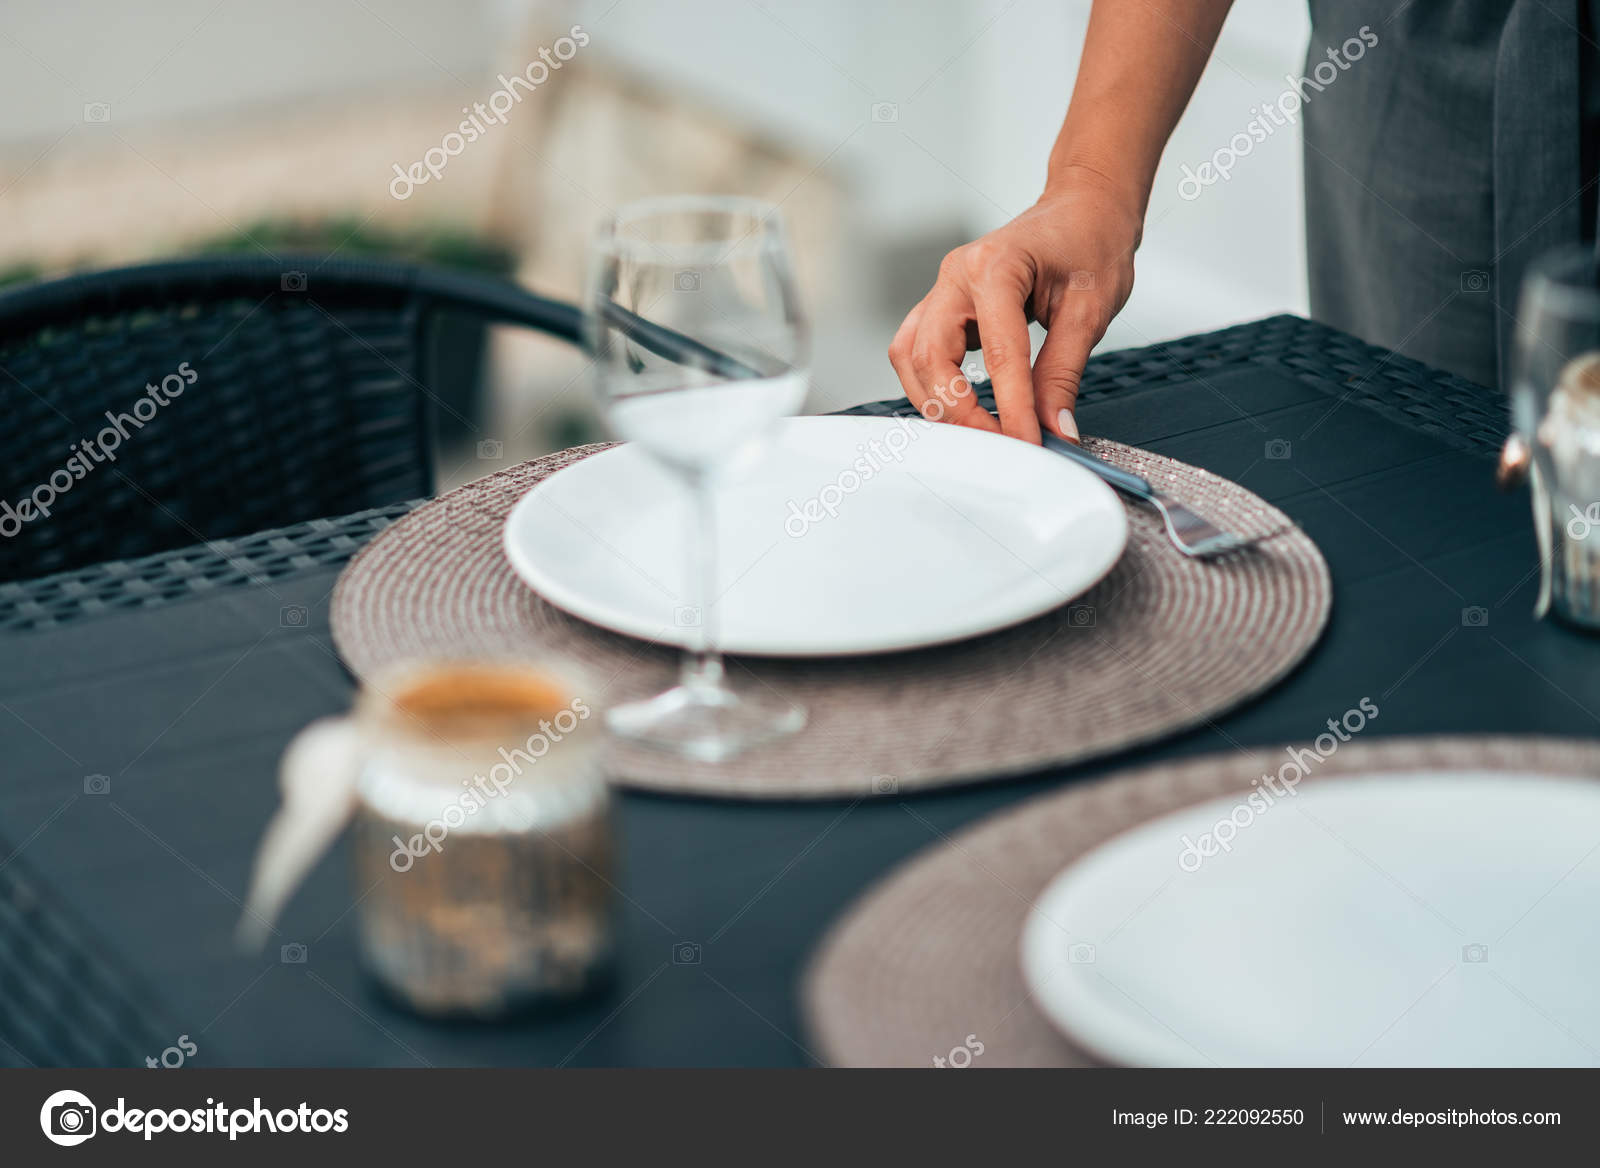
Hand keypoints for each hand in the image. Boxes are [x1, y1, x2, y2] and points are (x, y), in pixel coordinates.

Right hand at [887, 170, 1139, 442]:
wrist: (1083, 209)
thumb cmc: (1090, 242)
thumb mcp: (1091, 310)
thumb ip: (1064, 373)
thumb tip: (1053, 429)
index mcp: (995, 265)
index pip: (998, 353)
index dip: (1011, 407)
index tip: (1029, 445)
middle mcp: (956, 275)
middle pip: (929, 357)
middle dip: (959, 411)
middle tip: (1000, 445)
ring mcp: (942, 290)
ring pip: (910, 357)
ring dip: (935, 401)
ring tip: (979, 431)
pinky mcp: (942, 306)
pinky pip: (917, 352)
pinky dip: (932, 386)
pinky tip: (963, 407)